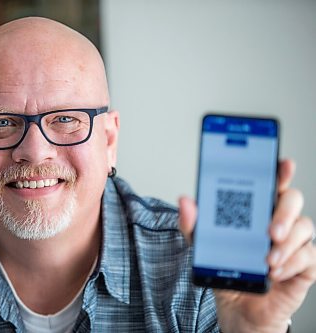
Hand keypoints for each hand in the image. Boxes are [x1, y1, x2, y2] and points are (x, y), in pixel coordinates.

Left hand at [179, 159, 315, 332]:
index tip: (283, 165)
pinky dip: (291, 264)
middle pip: (292, 200)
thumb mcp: (204, 247)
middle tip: (270, 230)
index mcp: (256, 210)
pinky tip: (274, 272)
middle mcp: (278, 221)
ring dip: (286, 243)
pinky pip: (309, 257)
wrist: (237, 308)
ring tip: (267, 259)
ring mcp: (293, 242)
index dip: (279, 171)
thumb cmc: (227, 270)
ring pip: (304, 227)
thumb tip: (185, 201)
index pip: (271, 183)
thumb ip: (193, 225)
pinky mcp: (304, 265)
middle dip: (284, 211)